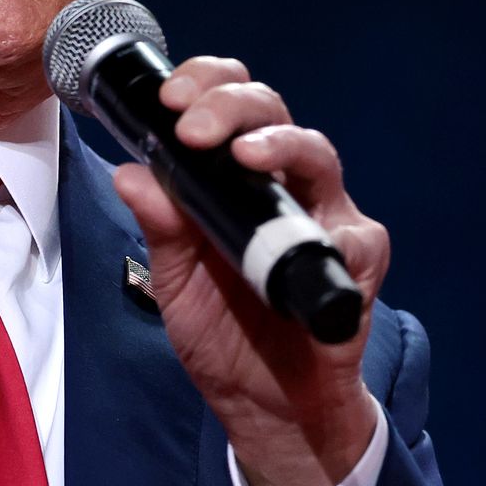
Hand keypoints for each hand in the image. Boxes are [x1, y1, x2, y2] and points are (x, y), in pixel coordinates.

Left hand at [111, 58, 388, 485]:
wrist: (263, 401)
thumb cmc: (222, 330)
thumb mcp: (174, 279)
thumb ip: (159, 226)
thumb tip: (129, 173)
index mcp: (234, 174)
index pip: (227, 104)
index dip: (204, 84)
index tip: (170, 97)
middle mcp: (283, 182)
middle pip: (271, 110)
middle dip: (231, 104)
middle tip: (193, 126)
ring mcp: (324, 216)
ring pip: (316, 153)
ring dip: (281, 145)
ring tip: (247, 155)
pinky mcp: (357, 260)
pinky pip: (356, 236)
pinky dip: (334, 232)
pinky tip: (313, 236)